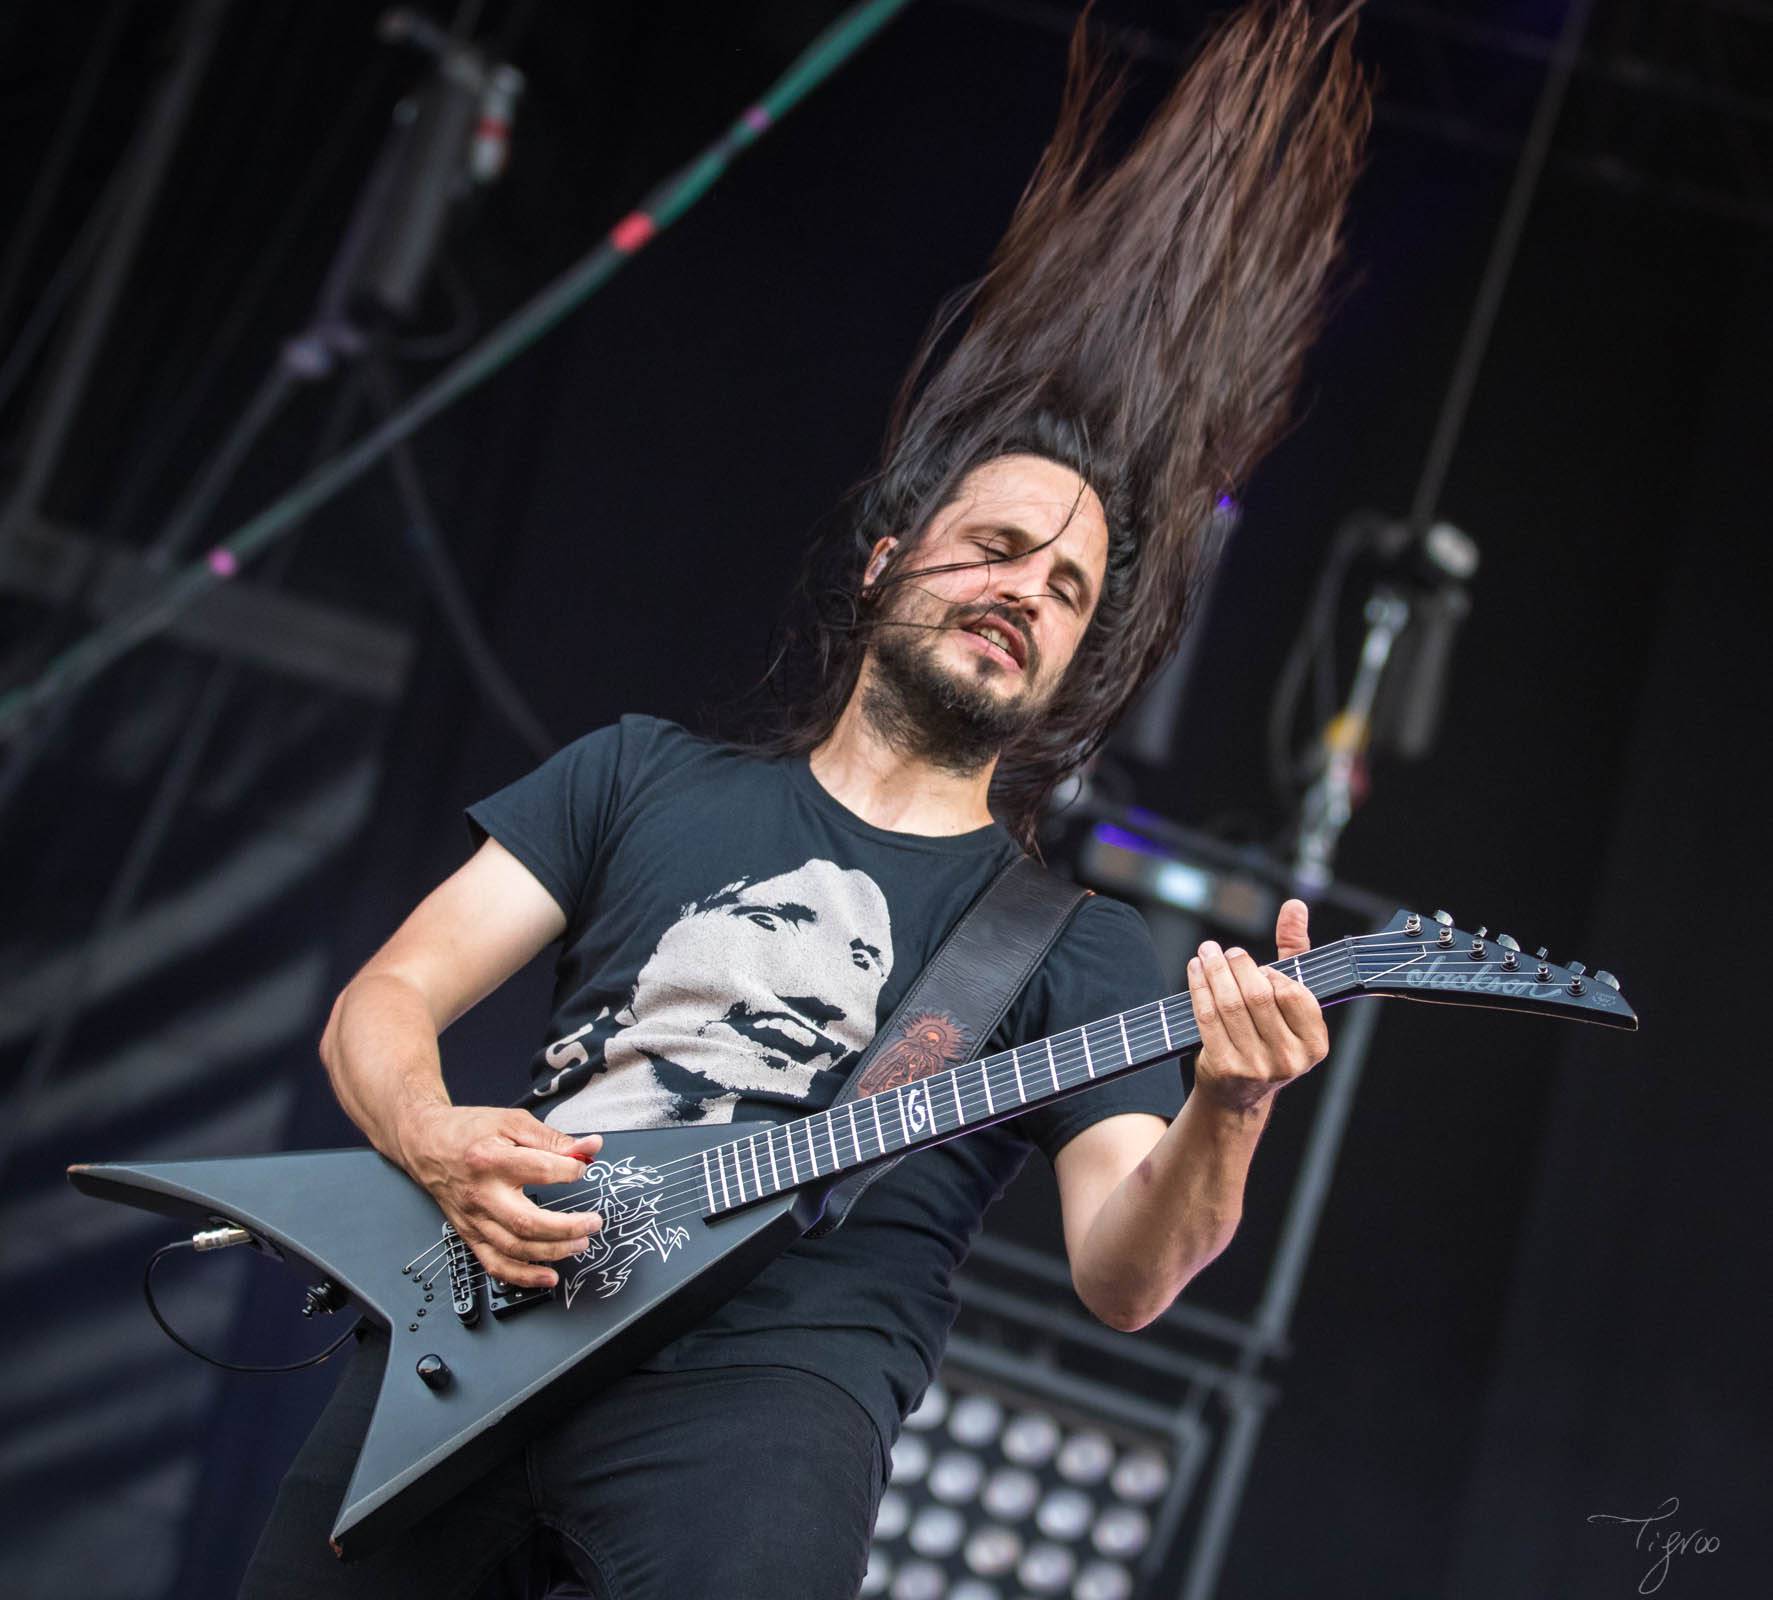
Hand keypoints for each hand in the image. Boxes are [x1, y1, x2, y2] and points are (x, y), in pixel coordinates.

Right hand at [399, 1105, 604, 1288]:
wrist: (426, 1143)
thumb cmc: (468, 1131)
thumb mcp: (513, 1122)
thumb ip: (553, 1139)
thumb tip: (590, 1148)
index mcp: (492, 1159)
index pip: (541, 1170)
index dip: (570, 1171)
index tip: (583, 1168)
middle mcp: (481, 1194)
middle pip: (527, 1222)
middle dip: (567, 1227)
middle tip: (593, 1222)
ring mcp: (474, 1219)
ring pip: (515, 1248)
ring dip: (553, 1252)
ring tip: (581, 1244)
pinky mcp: (470, 1234)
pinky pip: (495, 1264)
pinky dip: (522, 1276)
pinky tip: (547, 1276)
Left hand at [1186, 898, 1329, 1114]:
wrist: (1238, 1094)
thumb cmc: (1267, 1035)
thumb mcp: (1289, 999)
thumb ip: (1296, 951)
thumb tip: (1294, 905)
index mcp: (1315, 1044)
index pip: (1293, 994)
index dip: (1270, 974)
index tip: (1256, 965)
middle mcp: (1289, 1059)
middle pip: (1257, 996)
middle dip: (1236, 966)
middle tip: (1222, 951)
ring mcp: (1256, 1066)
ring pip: (1230, 1005)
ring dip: (1212, 972)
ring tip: (1205, 953)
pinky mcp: (1224, 1067)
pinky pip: (1207, 1017)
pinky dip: (1198, 988)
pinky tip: (1195, 970)